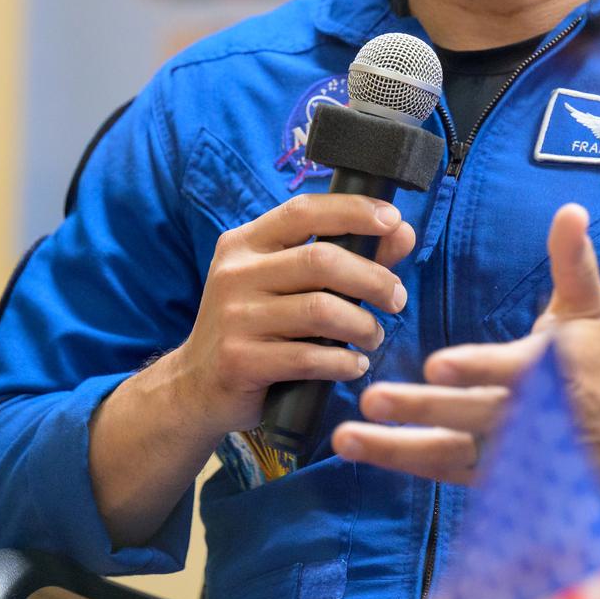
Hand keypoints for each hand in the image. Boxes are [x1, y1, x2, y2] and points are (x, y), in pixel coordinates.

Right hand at [164, 194, 414, 436]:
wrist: (198, 388)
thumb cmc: (257, 327)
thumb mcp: (289, 284)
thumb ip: (346, 256)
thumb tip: (402, 231)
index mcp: (245, 242)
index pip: (304, 210)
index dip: (353, 210)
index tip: (393, 219)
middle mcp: (235, 272)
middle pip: (321, 260)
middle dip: (373, 278)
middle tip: (397, 298)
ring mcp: (234, 316)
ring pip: (320, 310)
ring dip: (363, 325)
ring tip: (374, 336)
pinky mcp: (240, 360)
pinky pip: (309, 357)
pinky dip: (343, 362)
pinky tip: (354, 365)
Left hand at [331, 203, 599, 488]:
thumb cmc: (597, 359)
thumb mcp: (590, 308)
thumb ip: (573, 260)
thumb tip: (572, 209)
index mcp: (547, 372)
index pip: (507, 372)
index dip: (474, 369)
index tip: (435, 365)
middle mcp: (524, 419)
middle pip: (467, 416)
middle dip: (421, 410)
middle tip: (372, 399)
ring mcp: (505, 455)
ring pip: (446, 453)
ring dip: (395, 447)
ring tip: (347, 437)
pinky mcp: (489, 475)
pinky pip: (440, 470)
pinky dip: (400, 463)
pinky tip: (356, 449)